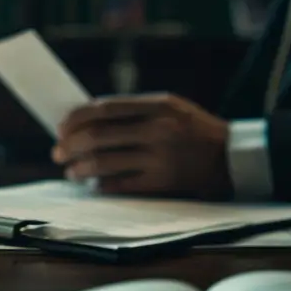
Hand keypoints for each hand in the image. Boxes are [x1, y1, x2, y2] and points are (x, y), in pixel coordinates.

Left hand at [52, 93, 232, 199]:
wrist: (234, 157)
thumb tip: (86, 120)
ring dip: (80, 168)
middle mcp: (158, 129)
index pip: (104, 108)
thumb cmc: (194, 130)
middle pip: (98, 136)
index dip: (76, 119)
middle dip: (69, 145)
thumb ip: (134, 111)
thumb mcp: (171, 108)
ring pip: (104, 162)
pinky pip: (120, 184)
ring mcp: (161, 157)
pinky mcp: (163, 182)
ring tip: (71, 171)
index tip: (60, 127)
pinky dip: (101, 185)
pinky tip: (93, 185)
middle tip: (56, 152)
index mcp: (158, 105)